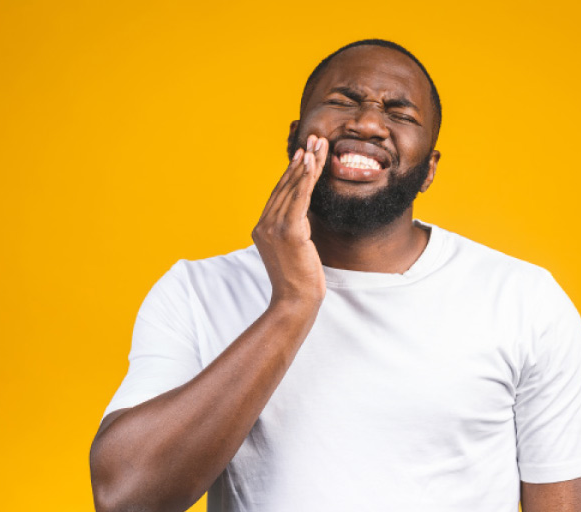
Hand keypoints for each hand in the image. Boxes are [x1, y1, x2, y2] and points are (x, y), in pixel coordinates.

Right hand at [252, 134, 328, 309]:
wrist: (295, 303)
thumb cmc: (299, 282)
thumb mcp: (294, 250)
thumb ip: (294, 229)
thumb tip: (303, 216)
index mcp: (262, 228)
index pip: (279, 193)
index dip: (292, 171)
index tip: (304, 152)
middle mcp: (264, 225)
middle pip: (285, 186)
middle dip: (301, 161)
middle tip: (314, 139)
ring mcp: (274, 228)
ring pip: (292, 188)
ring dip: (307, 164)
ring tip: (318, 144)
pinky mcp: (289, 233)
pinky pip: (298, 199)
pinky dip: (305, 179)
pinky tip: (312, 162)